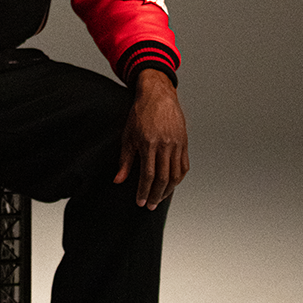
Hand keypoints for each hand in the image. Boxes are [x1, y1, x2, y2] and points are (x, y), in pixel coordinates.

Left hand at [114, 68, 188, 207]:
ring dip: (168, 190)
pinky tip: (171, 185)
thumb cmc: (140, 115)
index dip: (144, 191)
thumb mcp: (128, 136)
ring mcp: (177, 145)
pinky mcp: (185, 143)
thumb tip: (118, 180)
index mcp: (149, 144)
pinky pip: (184, 166)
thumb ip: (124, 160)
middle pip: (163, 178)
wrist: (158, 96)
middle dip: (156, 195)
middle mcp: (165, 145)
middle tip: (150, 205)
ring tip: (159, 198)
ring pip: (176, 174)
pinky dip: (178, 179)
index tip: (140, 202)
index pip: (147, 174)